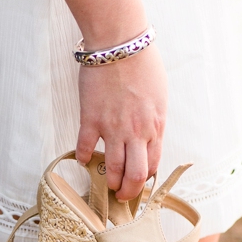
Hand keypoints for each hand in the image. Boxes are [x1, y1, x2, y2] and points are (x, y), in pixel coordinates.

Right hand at [75, 45, 167, 198]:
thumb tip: (147, 136)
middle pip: (135, 175)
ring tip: (105, 184)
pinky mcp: (90, 120)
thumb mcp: (159, 96)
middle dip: (128, 191)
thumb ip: (153, 120)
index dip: (145, 180)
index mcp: (155, 126)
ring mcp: (112, 128)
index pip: (153, 165)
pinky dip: (83, 158)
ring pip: (111, 168)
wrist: (120, 46)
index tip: (138, 184)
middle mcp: (136, 133)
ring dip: (108, 181)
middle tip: (121, 195)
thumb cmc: (143, 65)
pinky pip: (84, 147)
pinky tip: (83, 159)